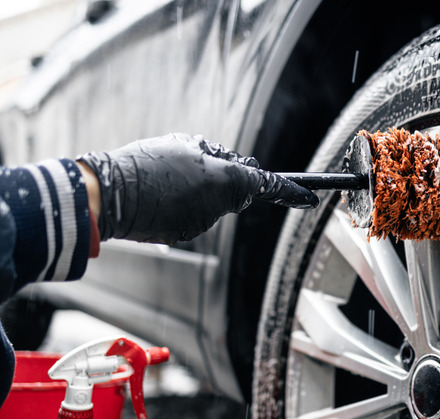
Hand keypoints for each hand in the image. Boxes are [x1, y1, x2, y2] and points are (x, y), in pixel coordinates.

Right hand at [77, 133, 318, 244]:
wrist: (110, 195)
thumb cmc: (148, 164)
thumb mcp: (185, 144)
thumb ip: (215, 155)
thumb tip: (230, 163)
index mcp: (227, 181)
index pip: (267, 186)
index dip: (291, 192)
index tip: (309, 198)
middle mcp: (221, 207)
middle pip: (234, 192)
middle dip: (221, 179)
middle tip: (191, 163)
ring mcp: (202, 224)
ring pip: (210, 203)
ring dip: (197, 190)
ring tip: (165, 178)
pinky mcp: (184, 234)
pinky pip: (192, 215)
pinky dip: (181, 204)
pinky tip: (159, 194)